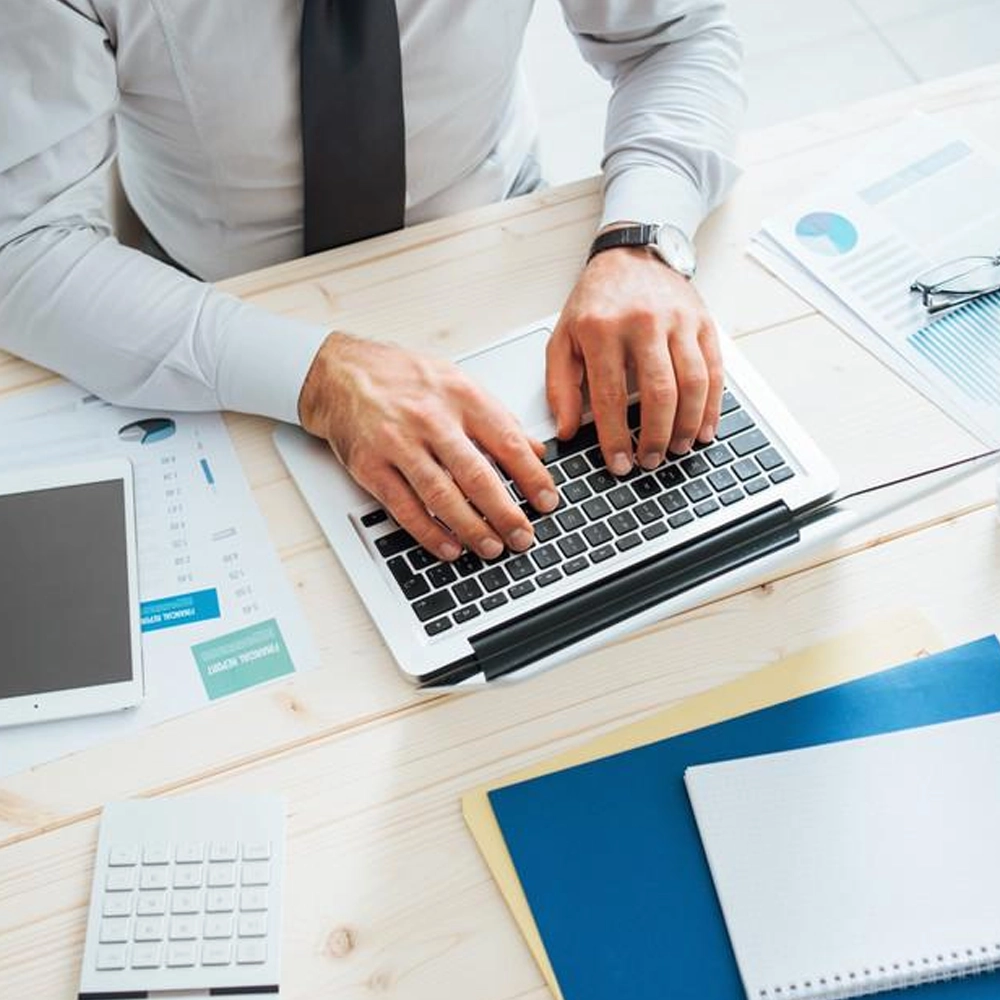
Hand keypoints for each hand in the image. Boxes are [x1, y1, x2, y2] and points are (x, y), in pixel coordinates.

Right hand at [298, 333, 558, 561]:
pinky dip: (429, 532)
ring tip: (492, 547)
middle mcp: (431, 419)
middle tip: (524, 536)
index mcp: (460, 396)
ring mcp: (398, 443)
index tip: (548, 502)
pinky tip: (449, 547)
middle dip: (506, 512)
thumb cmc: (402, 377)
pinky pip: (405, 507)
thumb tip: (536, 451)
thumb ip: (498, 418)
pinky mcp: (371, 465)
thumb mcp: (458, 383)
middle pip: (477, 475)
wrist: (340, 372)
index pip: (507, 442)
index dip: (532, 477)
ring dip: (471, 528)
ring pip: (441, 495)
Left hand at [546, 245, 722, 474]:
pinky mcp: (703, 321)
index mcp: (602, 329)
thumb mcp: (564, 338)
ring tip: (679, 449)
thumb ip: (560, 385)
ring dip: (687, 425)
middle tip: (651, 461)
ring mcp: (677, 321)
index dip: (616, 437)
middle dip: (656, 437)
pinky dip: (712, 405)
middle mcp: (642, 323)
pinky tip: (704, 427)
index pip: (609, 396)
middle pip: (658, 393)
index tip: (619, 463)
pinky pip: (714, 369)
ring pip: (692, 383)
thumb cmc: (596, 301)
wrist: (632, 254)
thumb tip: (565, 430)